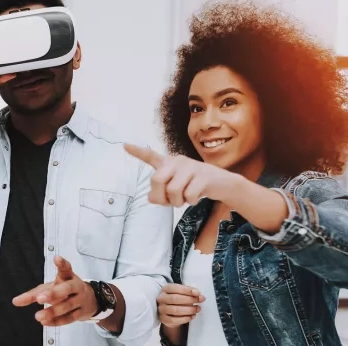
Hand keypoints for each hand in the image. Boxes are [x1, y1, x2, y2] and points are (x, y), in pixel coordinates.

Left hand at [13, 256, 98, 325]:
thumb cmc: (65, 291)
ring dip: (53, 311)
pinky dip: (57, 321)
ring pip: (67, 305)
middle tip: (40, 298)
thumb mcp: (50, 288)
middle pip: (66, 288)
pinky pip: (69, 318)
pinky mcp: (81, 313)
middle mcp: (76, 286)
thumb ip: (33, 294)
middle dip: (54, 293)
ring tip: (38, 316)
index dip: (62, 264)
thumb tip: (15, 301)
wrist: (89, 300)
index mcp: (68, 276)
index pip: (66, 268)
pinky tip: (46, 322)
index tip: (56, 259)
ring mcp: (80, 300)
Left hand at [124, 144, 243, 206]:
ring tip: (185, 198)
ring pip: (173, 191)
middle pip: (157, 180)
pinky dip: (191, 202)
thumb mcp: (175, 189)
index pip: (150, 156)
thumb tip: (151, 198)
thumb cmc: (194, 185)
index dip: (137, 152)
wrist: (223, 183)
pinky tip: (197, 196)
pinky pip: (189, 196)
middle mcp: (177, 161)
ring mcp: (190, 167)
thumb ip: (160, 193)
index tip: (124, 145)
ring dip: (178, 202)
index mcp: (168, 163)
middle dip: (161, 197)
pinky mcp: (203, 176)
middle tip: (169, 202)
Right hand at [157, 283, 203, 327]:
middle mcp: (161, 298)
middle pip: (175, 299)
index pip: (175, 288)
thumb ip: (190, 293)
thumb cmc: (177, 299)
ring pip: (175, 310)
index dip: (187, 290)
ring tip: (197, 309)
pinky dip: (185, 318)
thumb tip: (200, 296)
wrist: (169, 312)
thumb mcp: (181, 293)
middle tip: (200, 301)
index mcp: (165, 289)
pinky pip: (174, 320)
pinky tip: (192, 316)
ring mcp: (161, 309)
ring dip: (189, 310)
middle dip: (190, 300)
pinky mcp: (163, 319)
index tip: (198, 293)